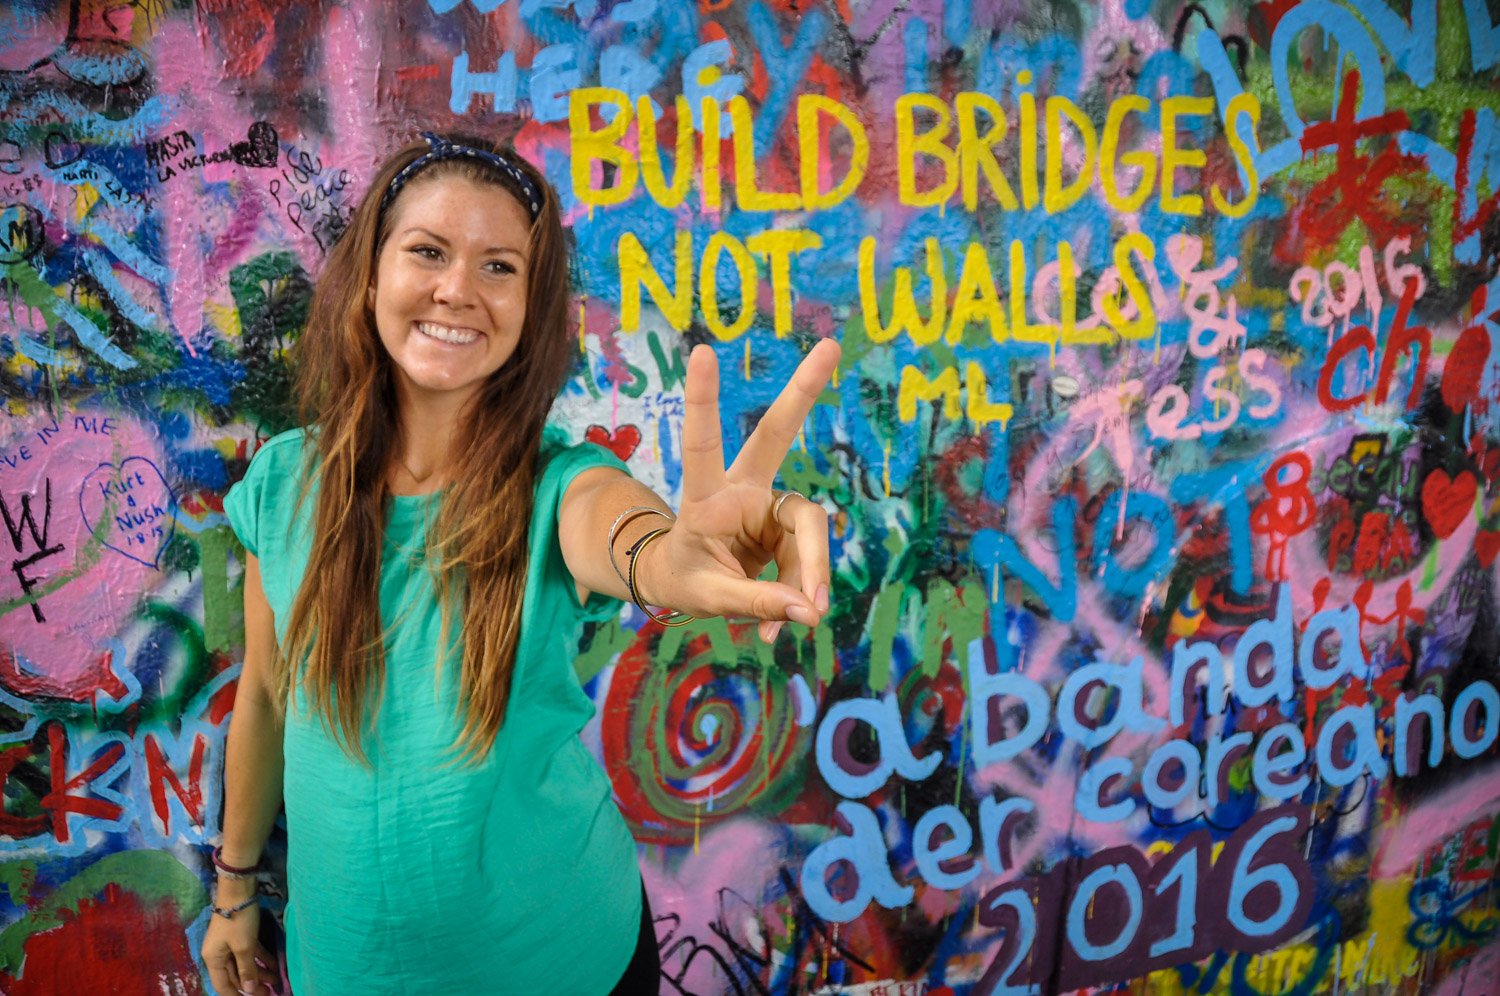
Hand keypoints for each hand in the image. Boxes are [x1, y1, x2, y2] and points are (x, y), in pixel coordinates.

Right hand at [202, 889, 276, 994]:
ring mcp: (229, 944)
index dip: (237, 995)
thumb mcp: (244, 947)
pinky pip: (250, 953)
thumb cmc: (238, 921)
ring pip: (244, 964)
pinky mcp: (240, 936)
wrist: (239, 891)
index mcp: (213, 959)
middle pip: (235, 976)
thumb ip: (246, 969)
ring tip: (276, 981)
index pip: (223, 985)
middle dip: (251, 985)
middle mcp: (219, 954)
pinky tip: (274, 966)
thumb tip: (248, 989)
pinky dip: (261, 959)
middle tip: (269, 992)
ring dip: (259, 972)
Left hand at [640, 339, 840, 642]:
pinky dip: (802, 596)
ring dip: (809, 578)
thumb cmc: (683, 580)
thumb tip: (811, 609)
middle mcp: (741, 490)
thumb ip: (758, 602)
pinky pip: (810, 563)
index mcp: (705, 499)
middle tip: (829, 346)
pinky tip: (782, 624)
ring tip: (801, 620)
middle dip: (803, 392)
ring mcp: (768, 507)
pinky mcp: (787, 528)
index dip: (703, 401)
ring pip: (809, 532)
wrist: (682, 584)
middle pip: (775, 434)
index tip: (702, 353)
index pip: (702, 445)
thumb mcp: (708, 598)